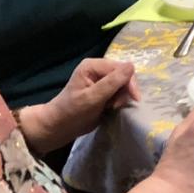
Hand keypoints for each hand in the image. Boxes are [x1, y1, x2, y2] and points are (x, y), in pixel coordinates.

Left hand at [24, 59, 138, 152]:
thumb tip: (131, 66)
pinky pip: (120, 91)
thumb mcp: (92, 98)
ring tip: (111, 107)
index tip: (133, 98)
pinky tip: (111, 108)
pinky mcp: (104, 90)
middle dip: (125, 91)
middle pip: (124, 75)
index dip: (129, 82)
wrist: (60, 127)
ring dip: (122, 97)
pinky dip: (119, 100)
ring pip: (123, 84)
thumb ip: (112, 82)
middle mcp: (98, 69)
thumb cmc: (72, 112)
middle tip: (116, 106)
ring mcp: (101, 79)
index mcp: (93, 65)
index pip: (120, 68)